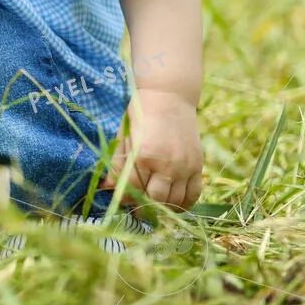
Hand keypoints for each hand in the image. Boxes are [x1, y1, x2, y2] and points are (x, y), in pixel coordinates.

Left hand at [99, 89, 202, 209]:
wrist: (169, 97)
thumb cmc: (140, 114)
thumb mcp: (123, 136)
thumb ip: (117, 163)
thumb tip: (106, 187)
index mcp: (144, 155)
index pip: (133, 189)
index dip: (125, 198)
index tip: (122, 199)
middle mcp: (167, 164)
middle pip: (156, 200)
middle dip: (144, 207)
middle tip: (137, 207)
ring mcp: (185, 166)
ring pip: (176, 201)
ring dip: (163, 208)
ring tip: (153, 206)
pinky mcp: (198, 165)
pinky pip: (194, 194)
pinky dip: (184, 203)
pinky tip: (173, 203)